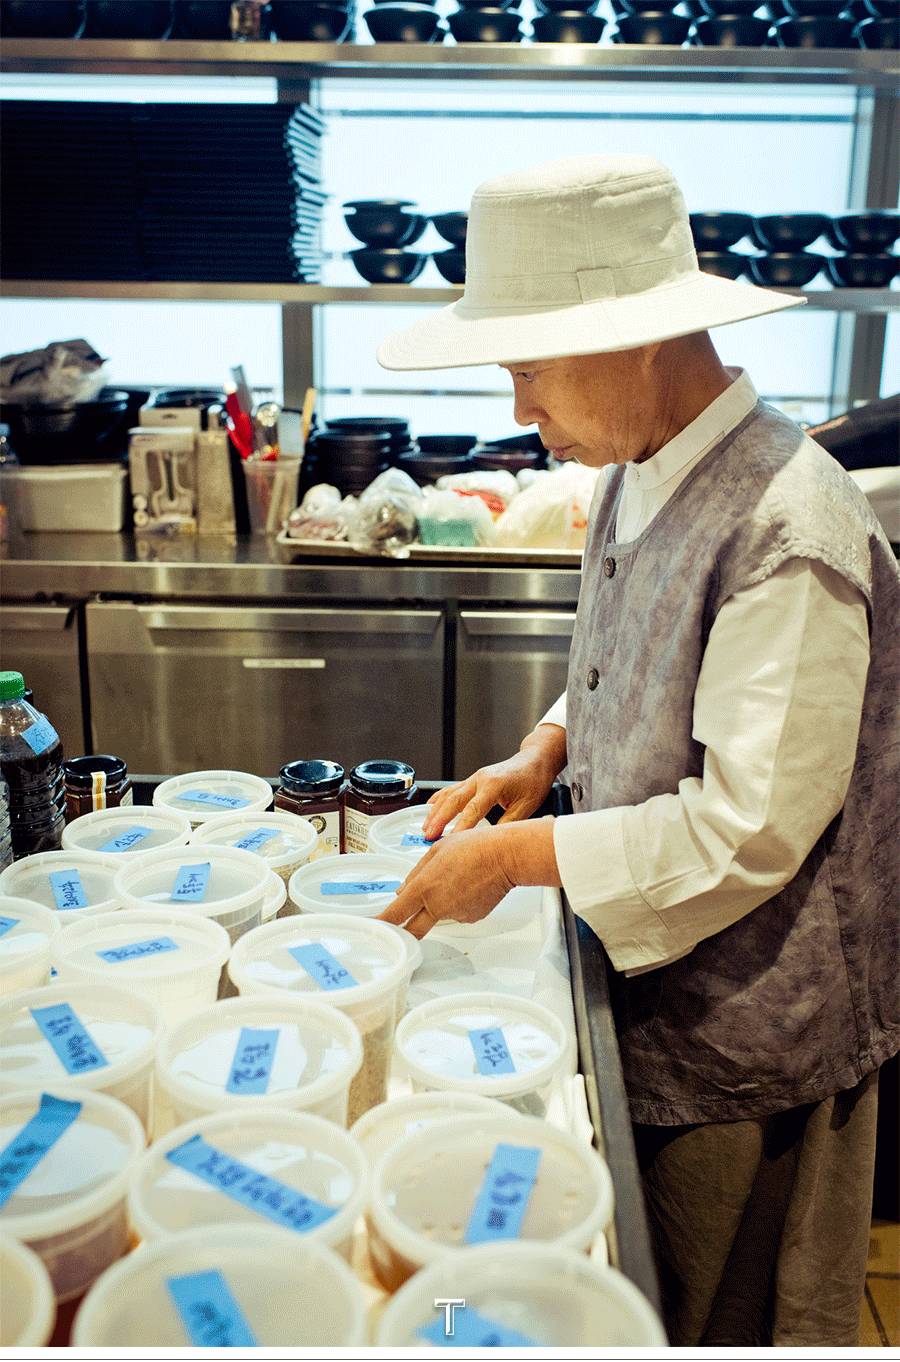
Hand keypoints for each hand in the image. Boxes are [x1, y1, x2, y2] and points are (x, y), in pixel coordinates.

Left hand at [377, 817, 559, 939]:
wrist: (506, 856)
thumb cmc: (474, 847)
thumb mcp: (436, 850)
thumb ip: (416, 872)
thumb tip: (403, 890)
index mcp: (424, 888)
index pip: (395, 914)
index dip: (381, 923)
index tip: (372, 927)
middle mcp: (438, 906)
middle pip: (413, 930)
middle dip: (403, 932)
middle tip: (396, 930)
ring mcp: (456, 914)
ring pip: (438, 914)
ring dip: (439, 903)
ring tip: (456, 878)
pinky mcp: (472, 917)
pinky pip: (457, 912)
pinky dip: (458, 902)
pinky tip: (469, 884)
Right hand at [421, 723, 566, 839]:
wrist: (535, 761)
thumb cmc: (533, 781)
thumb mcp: (527, 806)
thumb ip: (508, 824)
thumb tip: (493, 842)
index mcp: (494, 785)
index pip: (473, 810)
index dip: (461, 827)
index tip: (450, 841)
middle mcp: (481, 779)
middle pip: (454, 800)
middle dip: (439, 819)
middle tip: (428, 836)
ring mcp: (475, 778)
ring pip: (449, 794)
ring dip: (435, 811)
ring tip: (426, 828)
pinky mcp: (474, 779)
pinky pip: (452, 789)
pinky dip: (439, 799)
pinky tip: (430, 807)